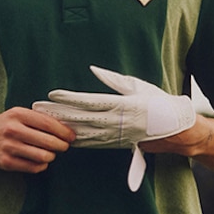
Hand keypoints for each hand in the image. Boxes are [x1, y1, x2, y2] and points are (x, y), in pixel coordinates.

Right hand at [0, 107, 74, 173]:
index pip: (48, 123)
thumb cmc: (7, 124)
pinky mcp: (7, 162)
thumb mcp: (20, 114)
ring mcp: (9, 147)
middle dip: (61, 145)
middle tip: (64, 146)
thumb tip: (65, 128)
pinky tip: (40, 160)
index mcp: (18, 114)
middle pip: (47, 141)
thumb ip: (40, 118)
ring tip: (51, 152)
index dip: (63, 131)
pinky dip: (42, 165)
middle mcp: (12, 130)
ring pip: (42, 156)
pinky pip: (33, 167)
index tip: (71, 136)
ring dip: (52, 155)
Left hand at [32, 65, 195, 148]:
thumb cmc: (157, 102)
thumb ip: (114, 80)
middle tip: (38, 109)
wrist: (176, 129)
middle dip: (57, 114)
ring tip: (44, 122)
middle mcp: (116, 122)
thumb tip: (94, 69)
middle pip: (80, 118)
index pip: (88, 102)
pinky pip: (92, 143)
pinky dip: (75, 139)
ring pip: (83, 133)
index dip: (69, 99)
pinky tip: (61, 136)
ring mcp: (115, 135)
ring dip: (61, 127)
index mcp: (121, 105)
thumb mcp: (137, 86)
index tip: (52, 95)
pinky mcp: (116, 144)